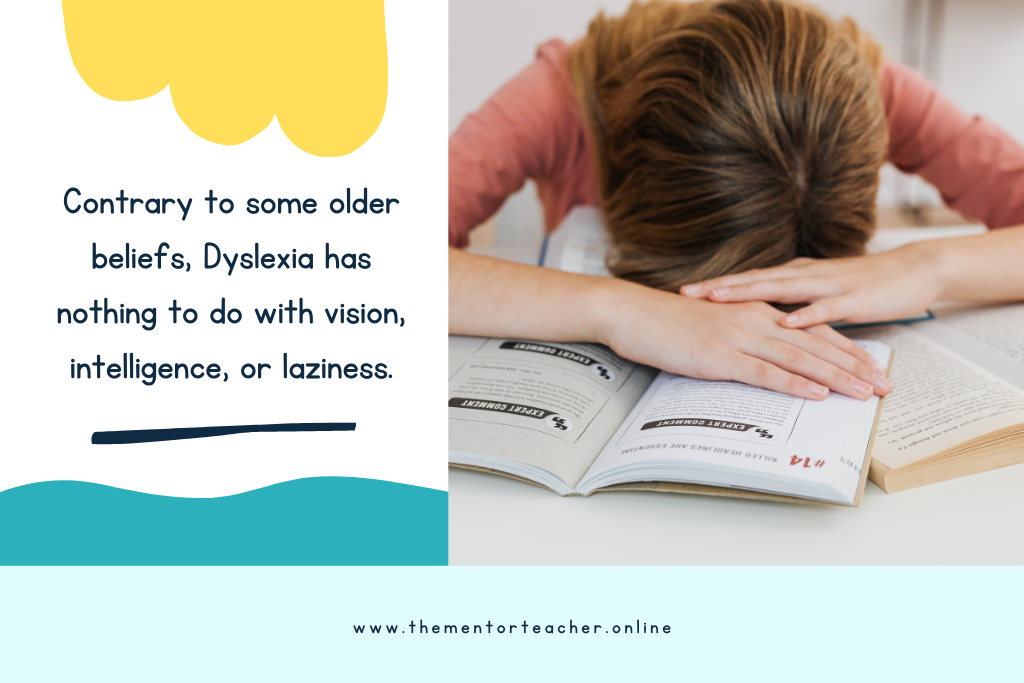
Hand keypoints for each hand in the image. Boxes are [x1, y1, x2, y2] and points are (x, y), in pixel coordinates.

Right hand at [595, 282, 890, 399]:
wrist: (632, 312)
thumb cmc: (666, 322)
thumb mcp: (712, 326)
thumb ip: (740, 338)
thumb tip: (759, 360)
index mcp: (755, 312)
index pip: (811, 331)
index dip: (845, 350)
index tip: (871, 367)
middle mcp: (755, 321)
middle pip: (816, 345)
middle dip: (855, 367)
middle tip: (884, 386)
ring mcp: (739, 338)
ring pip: (799, 359)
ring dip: (836, 377)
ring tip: (865, 393)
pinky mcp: (721, 355)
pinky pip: (765, 372)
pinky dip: (794, 384)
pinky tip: (817, 394)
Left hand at [680, 244, 942, 328]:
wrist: (915, 271)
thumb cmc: (864, 286)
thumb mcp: (819, 294)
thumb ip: (791, 303)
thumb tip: (760, 318)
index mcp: (796, 276)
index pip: (748, 280)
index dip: (716, 286)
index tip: (684, 292)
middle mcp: (806, 275)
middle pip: (755, 281)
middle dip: (719, 287)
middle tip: (687, 292)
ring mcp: (829, 285)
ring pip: (782, 288)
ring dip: (749, 293)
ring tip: (719, 298)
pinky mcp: (854, 299)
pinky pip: (826, 308)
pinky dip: (805, 314)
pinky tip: (785, 322)